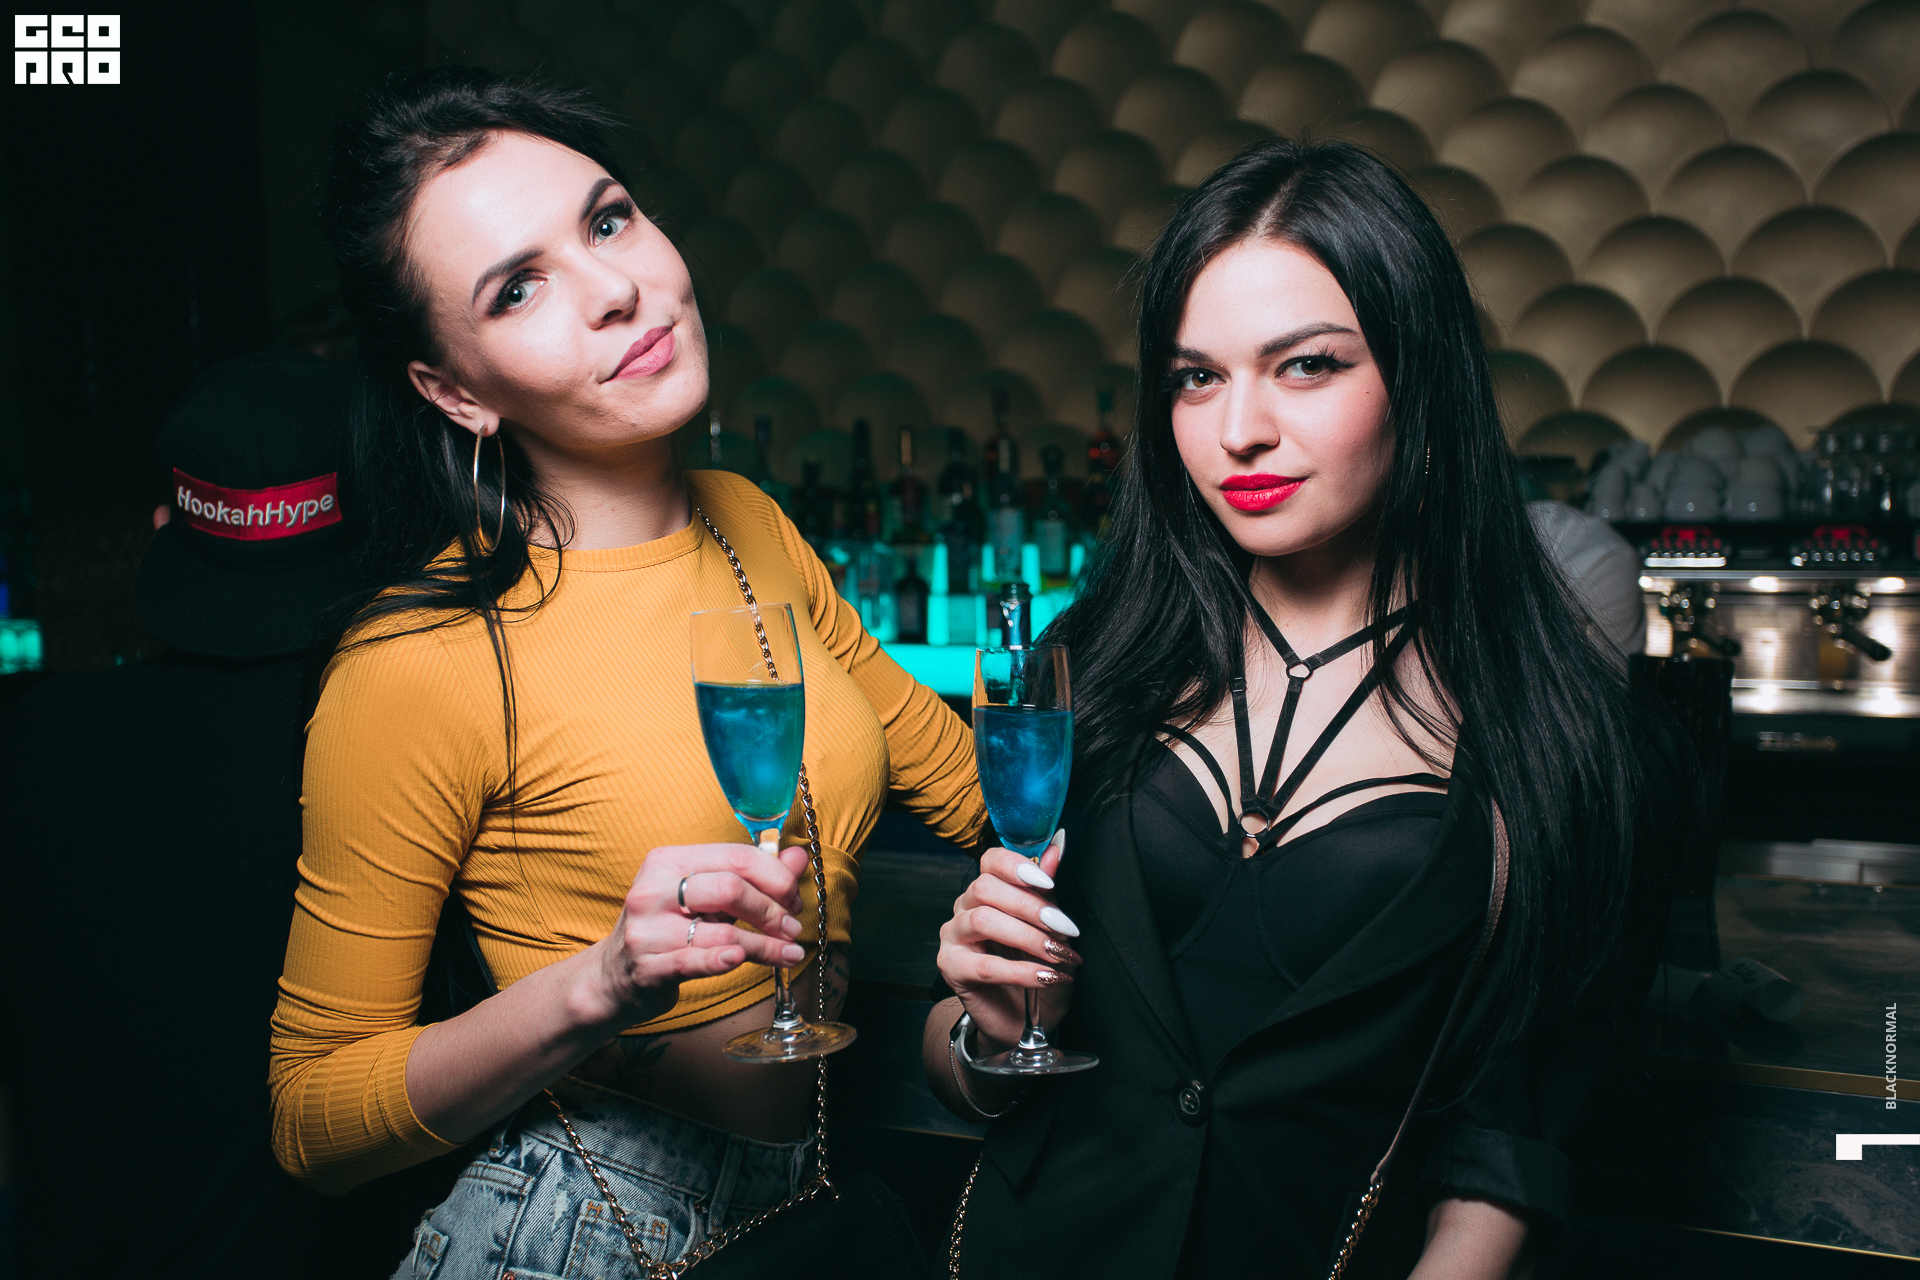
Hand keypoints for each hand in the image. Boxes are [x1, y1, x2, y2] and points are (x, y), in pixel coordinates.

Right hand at [584, 841, 809, 1026]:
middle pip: (731, 889)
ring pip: (723, 933)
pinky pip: (695, 961)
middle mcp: (654, 889)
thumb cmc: (668, 928)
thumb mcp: (705, 895)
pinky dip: (725, 961)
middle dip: (772, 910)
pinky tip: (744, 961)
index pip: (737, 857)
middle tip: (791, 927)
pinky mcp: (647, 967)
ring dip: (766, 946)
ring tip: (789, 953)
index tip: (793, 898)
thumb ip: (752, 875)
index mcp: (669, 860)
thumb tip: (798, 857)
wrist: (613, 975)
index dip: (776, 878)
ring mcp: (647, 930)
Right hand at [935, 830, 1079, 1051]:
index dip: (1017, 866)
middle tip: (1065, 928)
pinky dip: (1020, 970)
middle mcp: (965, 907)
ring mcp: (953, 937)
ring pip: (983, 920)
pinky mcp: (951, 968)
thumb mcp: (1051, 930)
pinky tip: (1045, 976)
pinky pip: (984, 965)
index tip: (1048, 883)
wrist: (1024, 1019)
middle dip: (1030, 906)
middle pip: (986, 888)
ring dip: (1028, 937)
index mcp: (987, 891)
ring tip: (1058, 955)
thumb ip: (1047, 891)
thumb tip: (1056, 850)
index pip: (991, 861)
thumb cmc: (1037, 968)